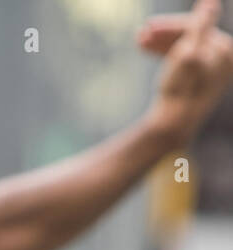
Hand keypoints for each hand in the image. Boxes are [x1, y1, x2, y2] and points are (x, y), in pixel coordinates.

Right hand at [140, 0, 232, 146]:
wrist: (173, 123)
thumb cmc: (181, 87)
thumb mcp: (188, 51)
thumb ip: (201, 23)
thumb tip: (211, 0)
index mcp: (226, 49)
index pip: (198, 27)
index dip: (171, 26)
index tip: (148, 27)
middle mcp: (224, 59)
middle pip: (191, 37)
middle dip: (163, 35)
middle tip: (139, 35)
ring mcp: (212, 71)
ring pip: (184, 48)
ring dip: (160, 44)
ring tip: (139, 43)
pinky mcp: (199, 81)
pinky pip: (183, 61)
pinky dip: (165, 56)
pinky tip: (149, 53)